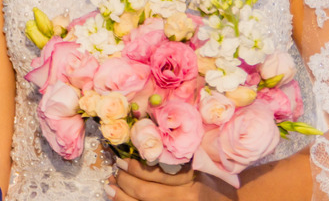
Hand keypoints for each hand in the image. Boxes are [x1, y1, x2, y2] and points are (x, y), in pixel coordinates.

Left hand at [107, 158, 236, 200]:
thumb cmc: (217, 181)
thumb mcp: (203, 164)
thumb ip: (179, 155)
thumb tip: (146, 134)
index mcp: (193, 180)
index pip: (156, 174)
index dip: (134, 168)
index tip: (120, 161)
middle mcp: (187, 199)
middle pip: (146, 193)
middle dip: (124, 183)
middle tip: (113, 175)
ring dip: (122, 198)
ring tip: (111, 189)